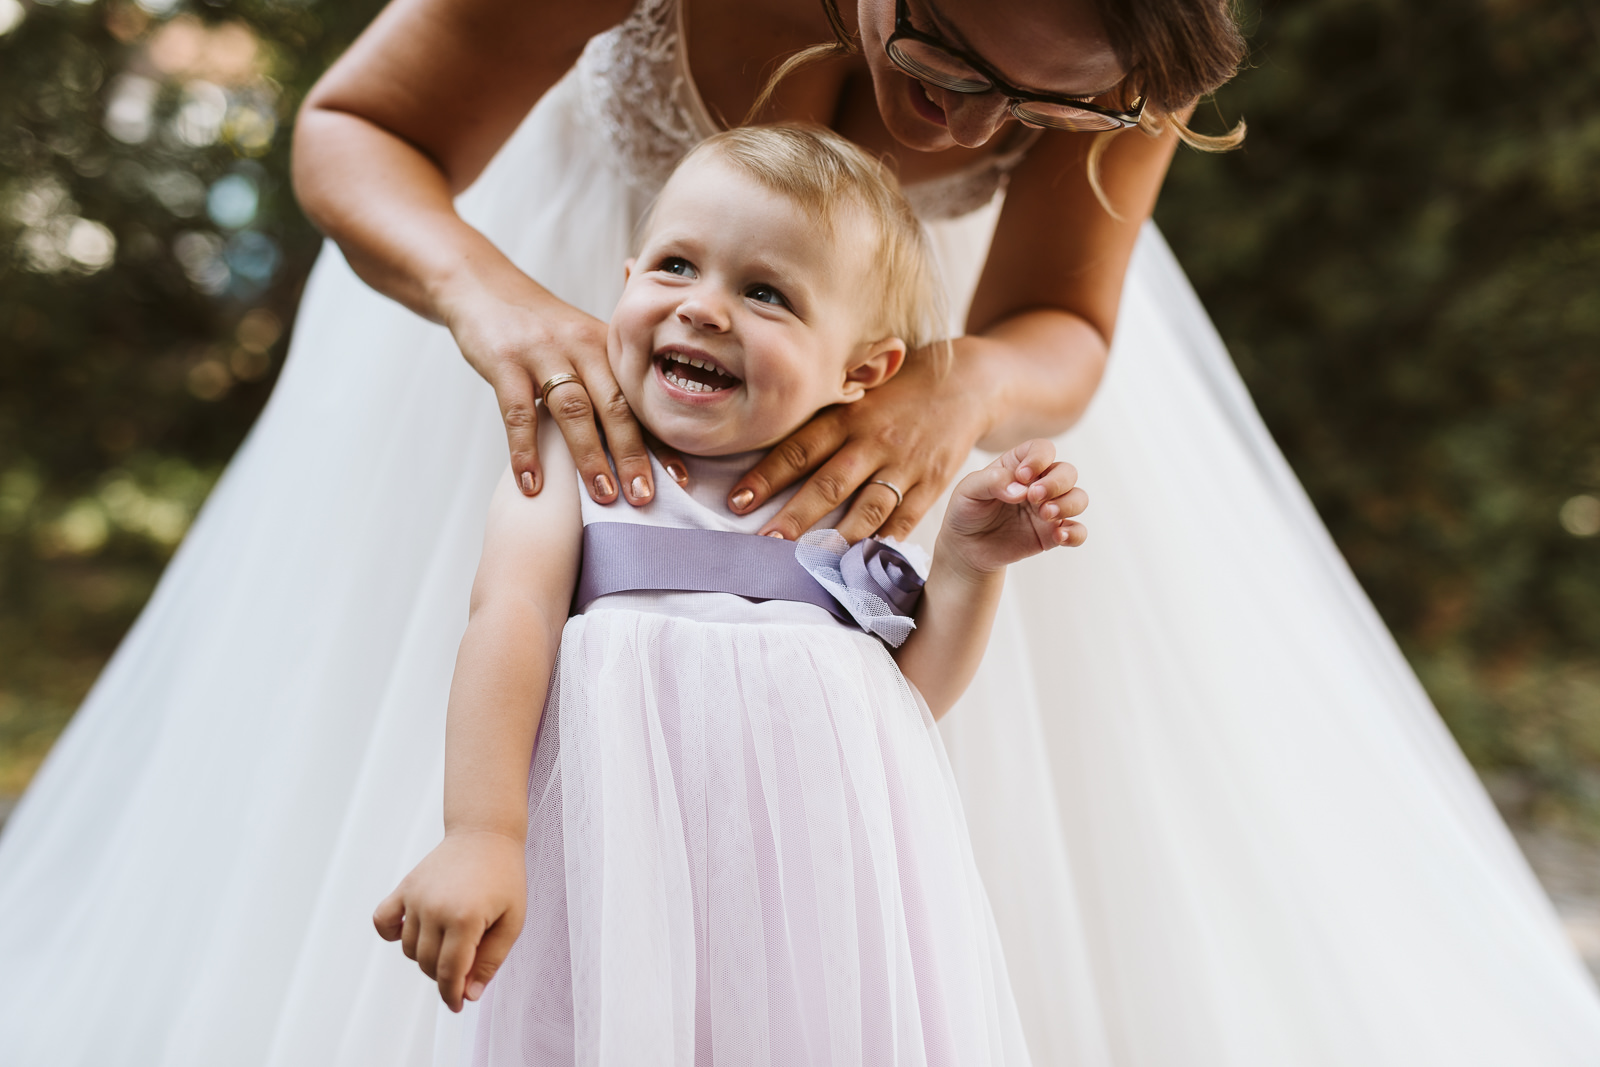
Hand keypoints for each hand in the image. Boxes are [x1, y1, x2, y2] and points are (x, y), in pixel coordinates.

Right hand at [373, 829, 526, 1011]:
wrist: (485, 835)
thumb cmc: (504, 878)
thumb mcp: (512, 921)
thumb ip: (490, 961)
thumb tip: (468, 995)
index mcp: (465, 919)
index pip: (450, 973)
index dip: (452, 995)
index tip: (457, 1005)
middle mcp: (435, 908)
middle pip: (427, 964)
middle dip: (444, 975)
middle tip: (465, 963)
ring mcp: (416, 897)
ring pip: (408, 949)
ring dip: (425, 956)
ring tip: (450, 940)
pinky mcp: (404, 887)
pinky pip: (383, 921)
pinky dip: (391, 934)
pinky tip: (413, 932)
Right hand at [446, 286, 687, 502]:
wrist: (485, 288)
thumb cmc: (541, 330)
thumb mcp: (582, 343)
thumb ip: (607, 383)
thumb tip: (640, 444)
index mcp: (607, 347)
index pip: (640, 399)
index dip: (660, 439)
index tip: (680, 477)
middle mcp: (582, 347)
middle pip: (615, 405)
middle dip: (633, 455)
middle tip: (645, 497)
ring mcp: (542, 353)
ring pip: (574, 409)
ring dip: (590, 457)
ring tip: (604, 497)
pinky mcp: (504, 362)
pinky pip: (518, 412)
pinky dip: (526, 451)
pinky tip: (533, 486)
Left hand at [728, 345, 991, 541]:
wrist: (967, 381)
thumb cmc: (899, 387)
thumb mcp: (859, 390)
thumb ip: (823, 419)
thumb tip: (768, 444)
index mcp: (849, 415)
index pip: (799, 449)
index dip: (766, 476)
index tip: (736, 502)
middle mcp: (874, 441)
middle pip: (829, 483)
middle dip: (795, 517)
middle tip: (764, 542)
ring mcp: (906, 464)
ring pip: (868, 508)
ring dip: (836, 538)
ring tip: (810, 562)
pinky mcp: (932, 483)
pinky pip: (907, 519)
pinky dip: (884, 542)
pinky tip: (862, 563)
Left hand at [936, 439, 1086, 576]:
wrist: (966, 548)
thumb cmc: (967, 511)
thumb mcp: (968, 491)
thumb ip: (992, 481)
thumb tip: (1021, 489)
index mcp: (1019, 465)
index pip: (1043, 449)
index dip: (1039, 458)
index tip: (1022, 476)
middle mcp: (1039, 483)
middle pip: (1067, 472)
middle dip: (1056, 483)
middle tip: (1034, 497)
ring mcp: (1049, 508)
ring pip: (1079, 498)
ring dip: (1068, 504)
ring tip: (1045, 515)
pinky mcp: (1052, 534)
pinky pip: (1078, 531)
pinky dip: (1075, 532)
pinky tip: (1059, 536)